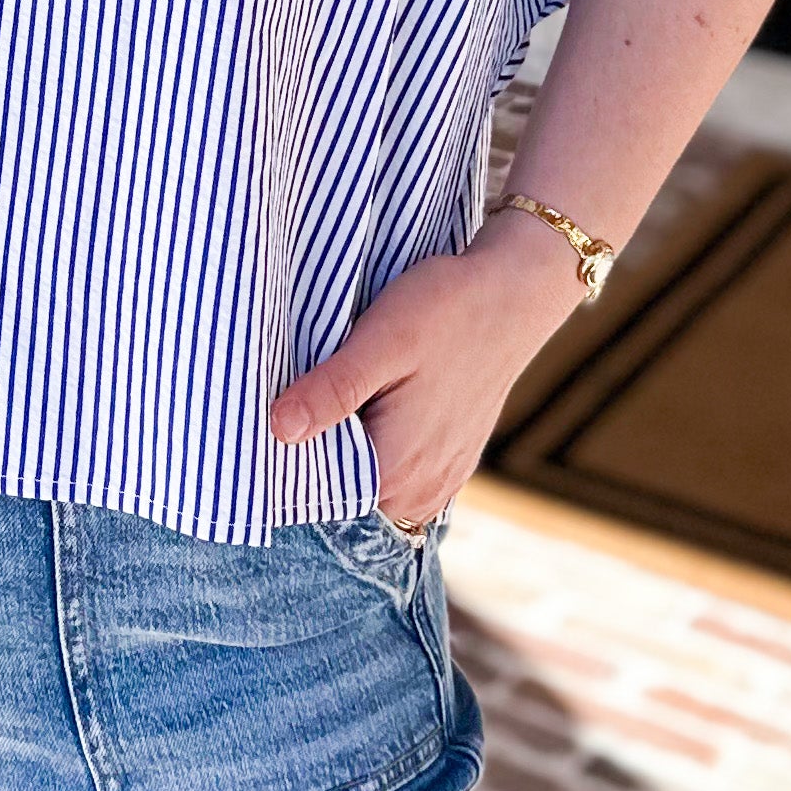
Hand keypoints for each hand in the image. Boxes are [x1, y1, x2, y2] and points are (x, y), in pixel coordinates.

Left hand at [270, 219, 590, 529]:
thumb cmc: (446, 310)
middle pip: (340, 494)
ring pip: (368, 484)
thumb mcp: (378, 342)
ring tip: (343, 395)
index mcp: (395, 475)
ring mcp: (439, 482)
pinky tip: (374, 403)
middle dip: (316, 454)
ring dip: (348, 450)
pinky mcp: (449, 463)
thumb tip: (279, 429)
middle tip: (305, 396)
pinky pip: (396, 473)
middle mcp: (419, 494)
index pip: (313, 497)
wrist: (513, 292)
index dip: (286, 460)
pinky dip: (378, 446)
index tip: (277, 416)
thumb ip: (330, 392)